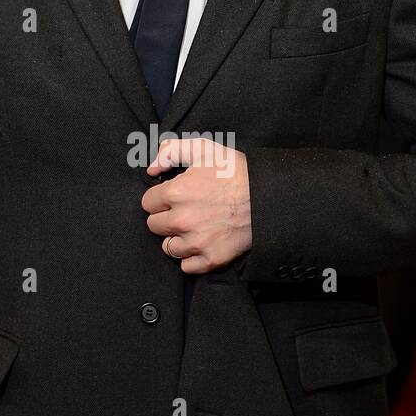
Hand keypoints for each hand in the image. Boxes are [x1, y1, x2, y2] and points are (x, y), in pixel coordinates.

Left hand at [142, 135, 251, 274]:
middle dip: (165, 218)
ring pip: (168, 247)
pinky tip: (201, 244)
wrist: (269, 196)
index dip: (160, 198)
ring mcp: (196, 242)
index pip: (147, 203)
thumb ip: (171, 152)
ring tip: (193, 228)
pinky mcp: (211, 259)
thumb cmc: (236, 171)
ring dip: (176, 239)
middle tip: (184, 211)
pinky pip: (186, 266)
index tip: (172, 197)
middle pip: (154, 226)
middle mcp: (182, 220)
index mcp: (176, 193)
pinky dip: (191, 258)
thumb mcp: (204, 149)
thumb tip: (151, 169)